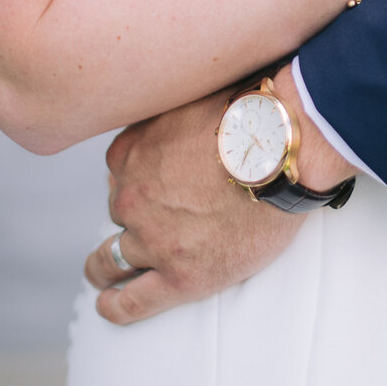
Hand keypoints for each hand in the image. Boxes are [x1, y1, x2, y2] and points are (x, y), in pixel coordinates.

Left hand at [84, 66, 349, 323]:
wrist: (283, 150)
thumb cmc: (254, 114)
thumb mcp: (202, 89)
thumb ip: (183, 102)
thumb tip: (193, 79)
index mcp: (134, 152)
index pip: (118, 169)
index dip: (132, 177)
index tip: (146, 181)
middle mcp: (134, 196)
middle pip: (120, 210)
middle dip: (131, 215)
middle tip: (150, 219)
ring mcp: (154, 238)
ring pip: (112, 258)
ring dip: (105, 265)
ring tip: (103, 272)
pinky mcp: (181, 276)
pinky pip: (133, 301)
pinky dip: (116, 305)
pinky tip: (109, 306)